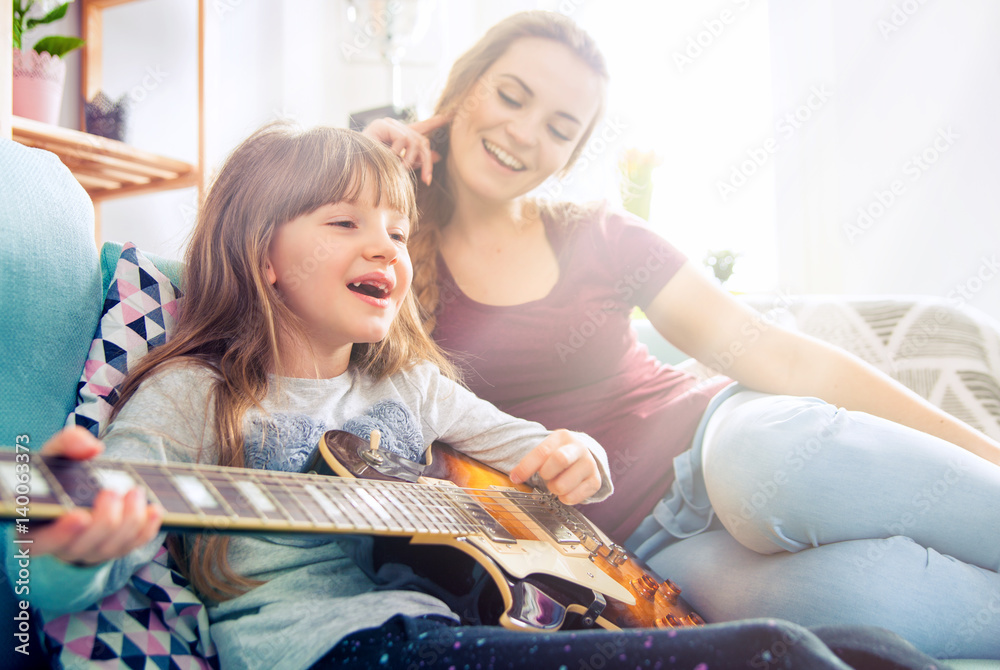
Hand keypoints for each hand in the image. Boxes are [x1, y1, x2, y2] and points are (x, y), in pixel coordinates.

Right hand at [26, 427, 162, 566]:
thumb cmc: (62, 472)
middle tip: (112, 492)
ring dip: (128, 521)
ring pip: (111, 549)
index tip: (80, 516)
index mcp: (36, 527)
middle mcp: (61, 546)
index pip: (41, 542)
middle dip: (103, 520)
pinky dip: (146, 529)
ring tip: (135, 492)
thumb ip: (68, 443)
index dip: (60, 534)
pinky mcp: (115, 548)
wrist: (81, 488)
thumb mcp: (58, 454)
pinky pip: (133, 545)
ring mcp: (90, 551)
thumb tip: (92, 447)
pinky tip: (154, 510)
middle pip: (82, 546)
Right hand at [363, 114, 449, 184]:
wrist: (355, 170)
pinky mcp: (381, 124)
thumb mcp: (401, 166)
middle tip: (427, 180)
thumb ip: (418, 160)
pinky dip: (398, 153)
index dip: (437, 122)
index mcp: (400, 136)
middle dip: (427, 161)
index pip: (423, 126)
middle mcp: (396, 127)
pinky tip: (388, 158)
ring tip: (400, 169)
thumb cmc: (376, 170)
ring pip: (414, 141)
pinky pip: (403, 139)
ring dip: (410, 160)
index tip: (452, 114)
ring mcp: (388, 124)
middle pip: (422, 140)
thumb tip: (438, 155)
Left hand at [509, 429, 602, 504]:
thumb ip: (531, 461)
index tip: (515, 478)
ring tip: (556, 483)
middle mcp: (579, 448)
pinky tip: (565, 491)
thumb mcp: (547, 450)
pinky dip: (564, 499)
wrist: (583, 457)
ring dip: (554, 488)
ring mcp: (590, 464)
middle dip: (546, 474)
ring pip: (563, 484)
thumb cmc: (558, 454)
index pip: (543, 451)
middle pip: (560, 460)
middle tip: (545, 477)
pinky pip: (573, 497)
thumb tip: (514, 477)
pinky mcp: (595, 481)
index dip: (526, 467)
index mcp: (562, 437)